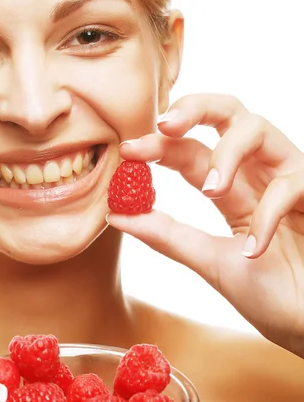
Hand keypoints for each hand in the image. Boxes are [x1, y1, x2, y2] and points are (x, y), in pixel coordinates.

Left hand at [108, 94, 303, 357]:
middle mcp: (258, 174)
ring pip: (257, 128)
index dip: (159, 146)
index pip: (190, 152)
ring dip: (227, 153)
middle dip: (194, 108)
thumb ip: (166, 236)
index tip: (127, 151)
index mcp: (232, 189)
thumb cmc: (266, 293)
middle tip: (164, 124)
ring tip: (211, 190)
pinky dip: (266, 215)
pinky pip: (289, 184)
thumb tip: (115, 215)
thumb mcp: (207, 260)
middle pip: (228, 113)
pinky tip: (254, 251)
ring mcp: (289, 179)